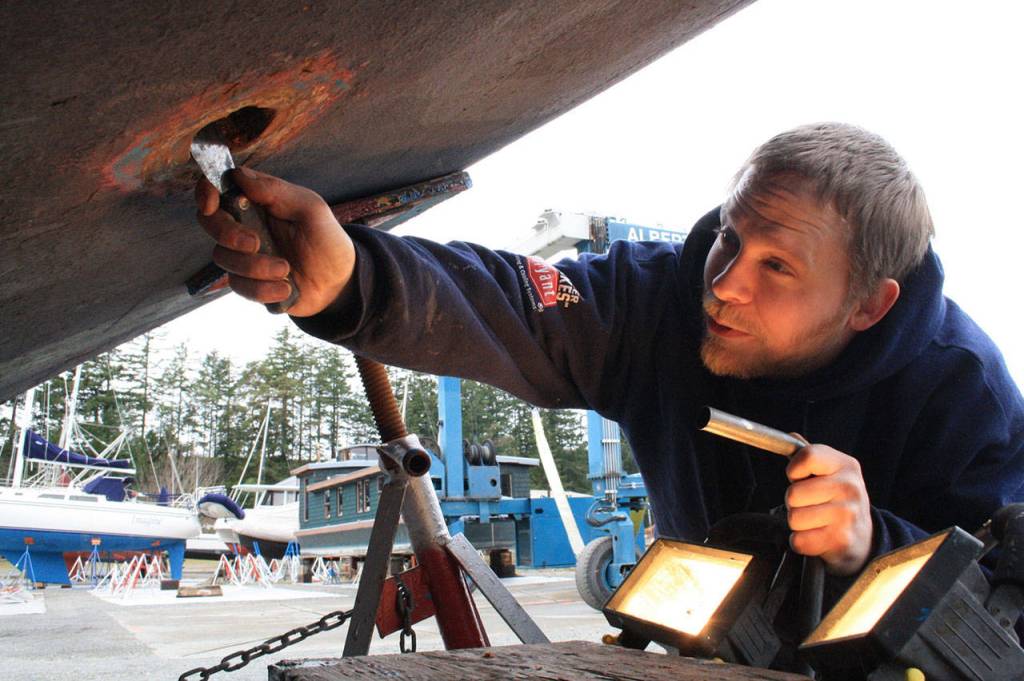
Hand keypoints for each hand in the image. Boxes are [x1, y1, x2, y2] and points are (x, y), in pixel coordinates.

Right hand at [195, 167, 355, 316]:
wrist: (340, 281)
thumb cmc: (326, 238)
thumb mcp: (310, 208)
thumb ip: (276, 191)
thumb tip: (240, 175)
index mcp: (256, 202)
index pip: (218, 189)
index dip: (205, 192)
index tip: (211, 205)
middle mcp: (244, 226)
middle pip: (210, 224)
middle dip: (228, 234)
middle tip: (255, 243)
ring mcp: (244, 256)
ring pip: (224, 259)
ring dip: (255, 267)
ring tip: (286, 268)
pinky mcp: (249, 283)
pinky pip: (240, 287)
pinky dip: (264, 289)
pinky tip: (287, 288)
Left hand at [785, 444, 872, 574]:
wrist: (863, 537)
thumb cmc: (837, 500)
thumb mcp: (830, 473)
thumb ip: (809, 456)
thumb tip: (790, 436)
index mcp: (846, 465)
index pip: (808, 456)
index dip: (794, 469)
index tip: (797, 477)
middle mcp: (850, 487)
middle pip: (793, 493)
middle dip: (793, 502)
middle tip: (810, 504)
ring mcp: (847, 515)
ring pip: (794, 518)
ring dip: (798, 523)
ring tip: (815, 521)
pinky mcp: (841, 540)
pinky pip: (799, 540)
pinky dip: (801, 541)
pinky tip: (817, 536)